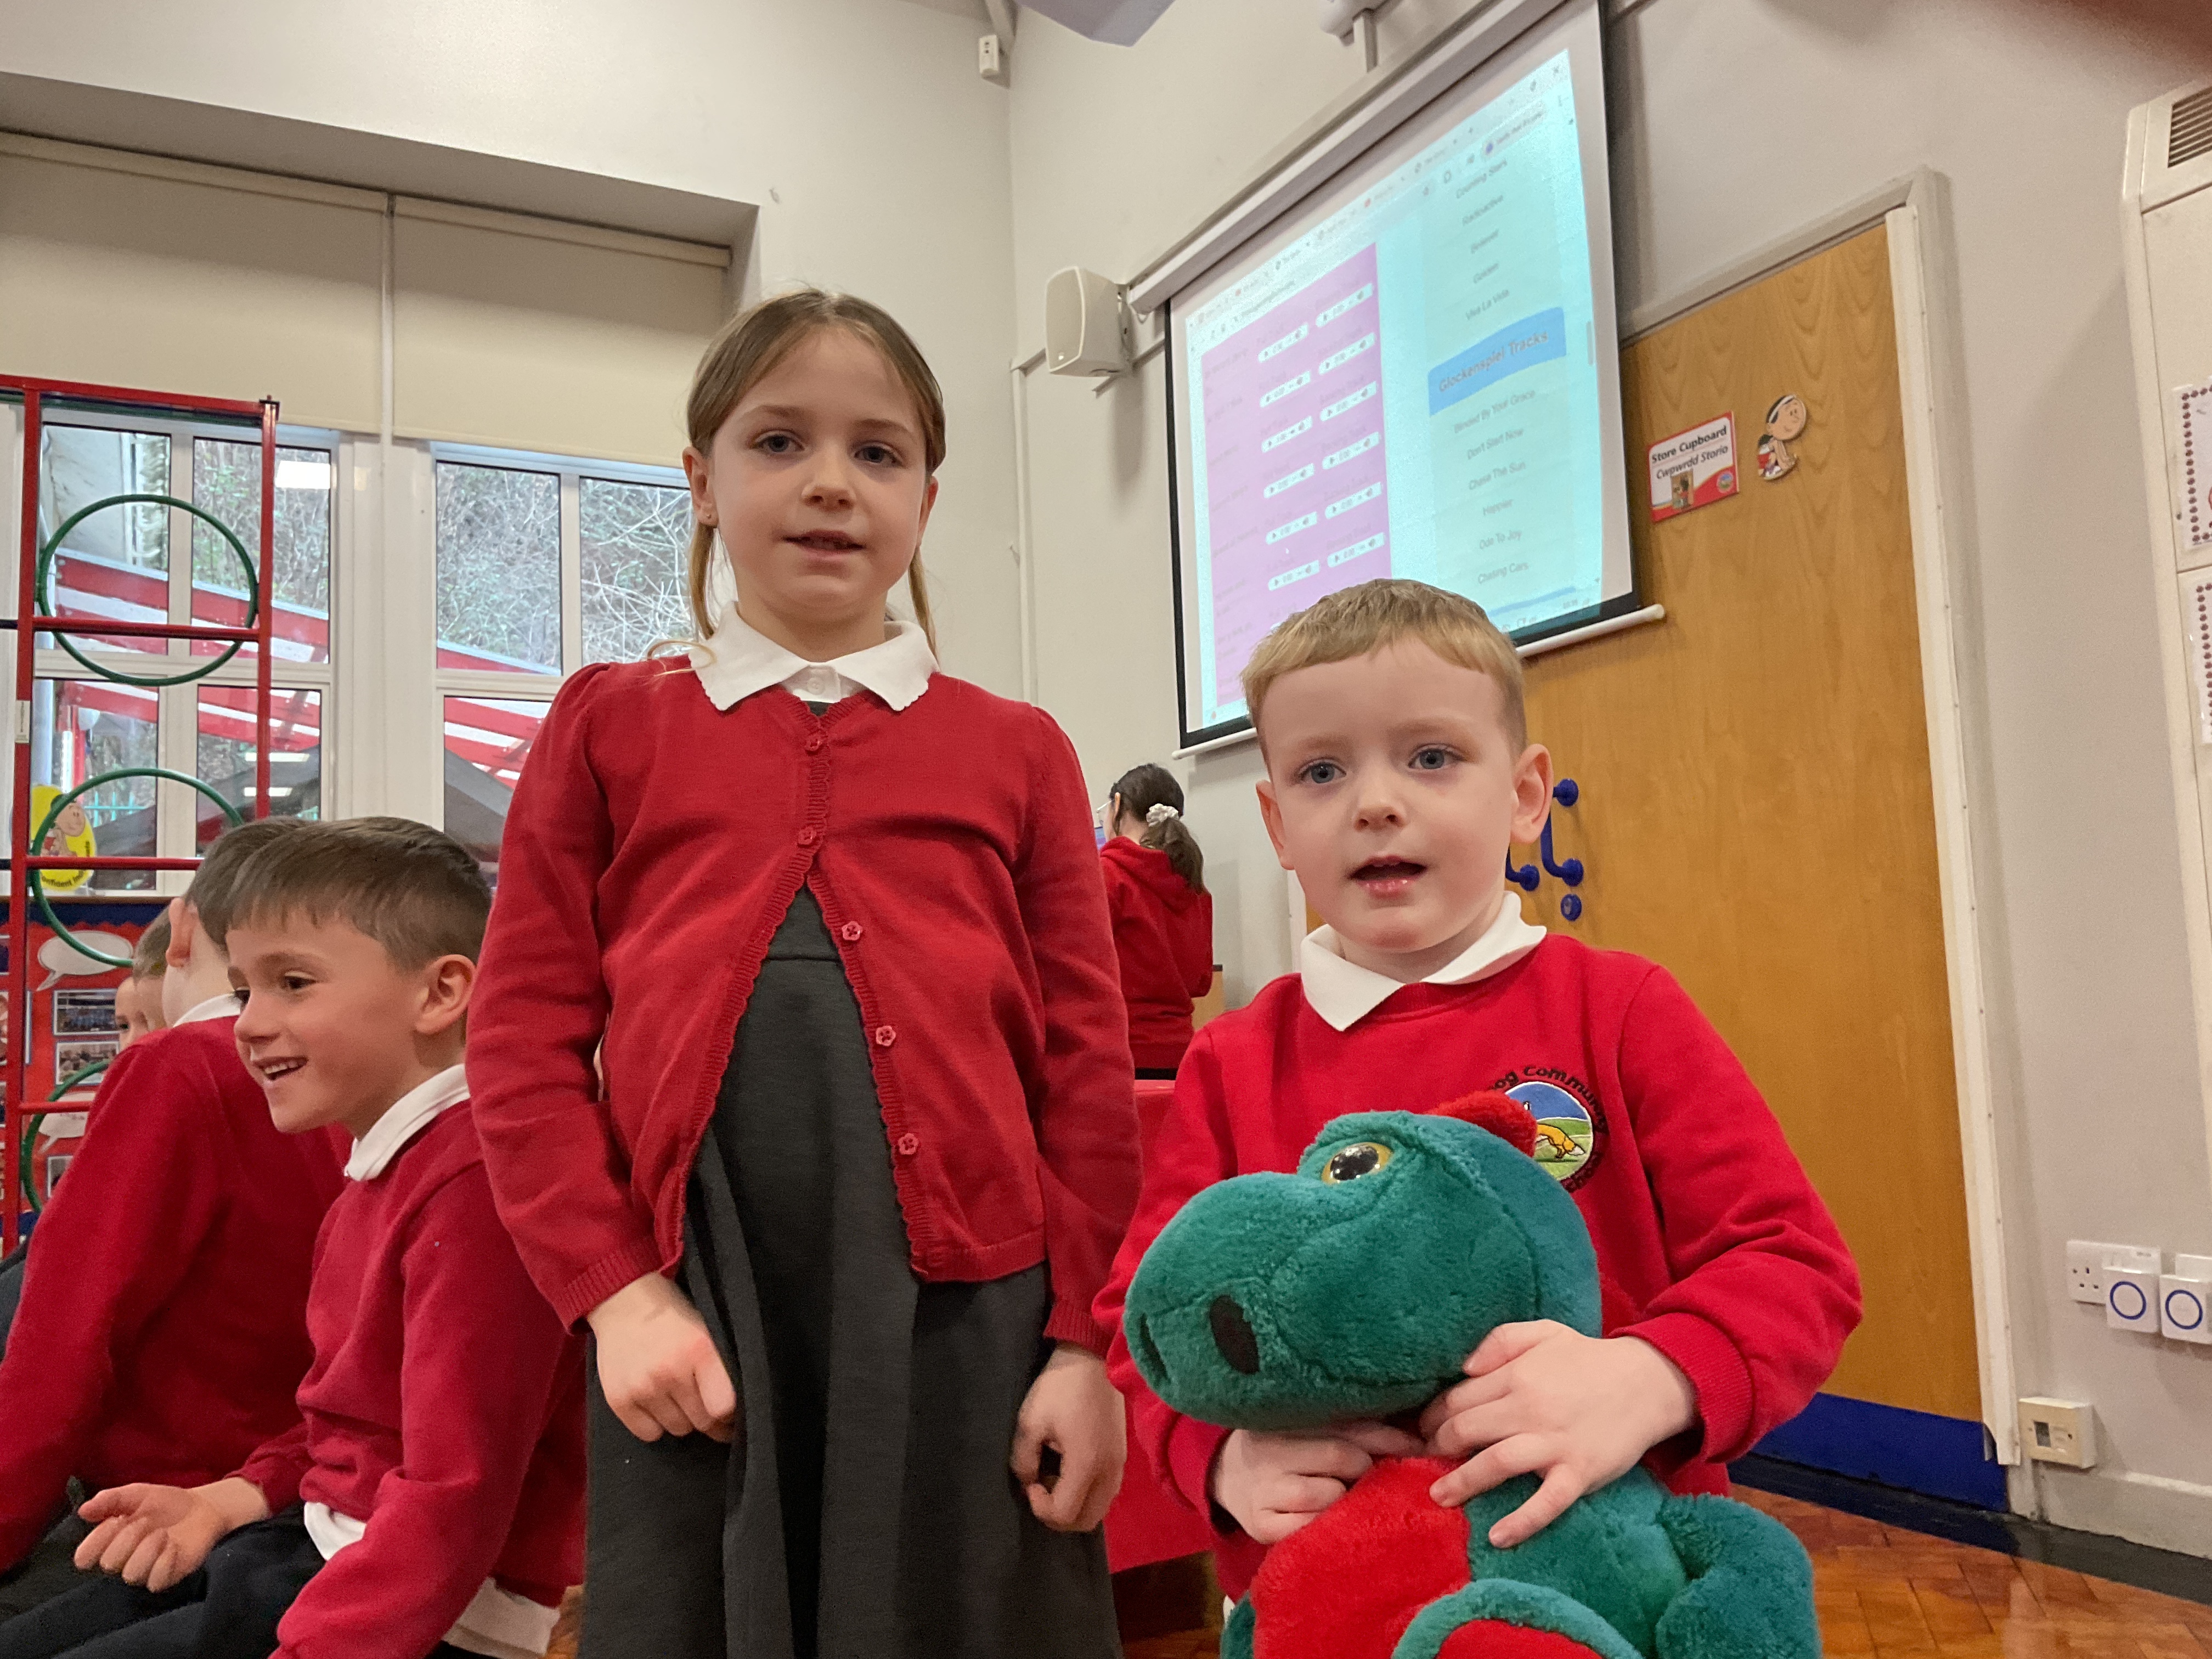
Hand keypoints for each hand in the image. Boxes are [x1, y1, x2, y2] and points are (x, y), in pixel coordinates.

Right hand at [74, 1478, 266, 1591]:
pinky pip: (156, 1582)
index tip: (114, 1520)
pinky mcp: (166, 1577)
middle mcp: (123, 1561)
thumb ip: (109, 1500)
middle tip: (145, 1521)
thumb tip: (82, 1511)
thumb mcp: (136, 1494)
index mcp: (109, 1542)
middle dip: (127, 1538)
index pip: (83, 1557)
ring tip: (163, 1533)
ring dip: (147, 1549)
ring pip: (131, 1575)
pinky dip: (164, 1561)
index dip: (95, 1541)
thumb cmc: (164, 1503)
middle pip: (109, 1564)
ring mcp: (145, 1571)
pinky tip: (174, 1546)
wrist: (202, 1507)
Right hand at [587, 1272, 737, 1442]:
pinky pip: (649, 1434)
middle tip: (705, 1405)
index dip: (730, 1414)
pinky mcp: (619, 1400)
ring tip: (677, 1395)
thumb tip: (736, 1408)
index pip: (723, 1407)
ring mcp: (642, 1387)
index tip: (730, 1413)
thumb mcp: (706, 1330)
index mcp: (699, 1351)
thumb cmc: (673, 1316)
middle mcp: (670, 1371)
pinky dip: (655, 1424)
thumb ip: (721, 1366)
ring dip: (682, 1418)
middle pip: (702, 1422)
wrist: (623, 1301)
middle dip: (708, 1418)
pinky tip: (655, 1402)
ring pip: (677, 1429)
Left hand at [1011, 1344, 1124, 1532]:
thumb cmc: (1059, 1388)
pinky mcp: (1121, 1456)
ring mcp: (1119, 1464)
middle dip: (1058, 1516)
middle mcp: (1108, 1471)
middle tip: (1040, 1491)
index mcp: (1086, 1464)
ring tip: (1055, 1481)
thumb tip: (1028, 1482)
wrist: (1092, 1358)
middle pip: (1086, 1521)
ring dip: (1075, 1506)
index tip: (1029, 1483)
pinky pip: (1106, 1492)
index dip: (1040, 1508)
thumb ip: (1024, 1460)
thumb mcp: (1030, 1422)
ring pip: (1099, 1509)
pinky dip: (1088, 1494)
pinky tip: (1070, 1471)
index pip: (1064, 1513)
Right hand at [1209, 1421, 1423, 1544]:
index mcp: (1284, 1417)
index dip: (1388, 1437)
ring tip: (1345, 1496)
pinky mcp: (1260, 1526)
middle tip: (1374, 1475)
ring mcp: (1262, 1489)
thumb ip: (1350, 1426)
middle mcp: (1269, 1449)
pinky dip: (1326, 1526)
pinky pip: (1308, 1528)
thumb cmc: (1285, 1447)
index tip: (1418, 1445)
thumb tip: (1414, 1435)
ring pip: (1327, 1495)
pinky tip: (1328, 1520)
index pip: (1348, 1424)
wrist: (1227, 1474)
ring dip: (1346, 1499)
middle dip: (1367, 1468)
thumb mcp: (1308, 1425)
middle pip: (1341, 1457)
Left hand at [1417, 1323, 1696, 1547]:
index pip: (1459, 1399)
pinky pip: (1546, 1502)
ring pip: (1496, 1464)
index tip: (1423, 1429)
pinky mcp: (1580, 1472)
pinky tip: (1498, 1536)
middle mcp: (1529, 1409)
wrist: (1647, 1382)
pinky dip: (1521, 1521)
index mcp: (1517, 1375)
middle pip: (1467, 1430)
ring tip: (1439, 1496)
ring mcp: (1555, 1443)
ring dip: (1462, 1482)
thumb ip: (1499, 1341)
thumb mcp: (1543, 1332)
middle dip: (1439, 1447)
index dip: (1434, 1416)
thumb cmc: (1588, 1359)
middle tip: (1426, 1458)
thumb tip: (1463, 1367)